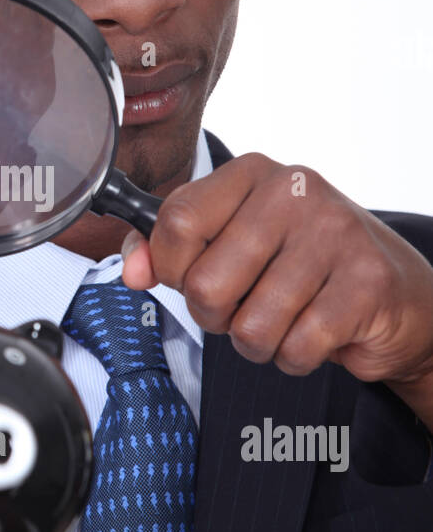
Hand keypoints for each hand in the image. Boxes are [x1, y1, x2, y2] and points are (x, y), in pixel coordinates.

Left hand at [120, 153, 432, 408]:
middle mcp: (294, 192)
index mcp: (253, 175)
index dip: (173, 268)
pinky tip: (317, 332)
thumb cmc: (306, 267)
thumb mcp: (235, 244)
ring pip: (250, 326)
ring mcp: (334, 234)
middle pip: (205, 283)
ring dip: (260, 342)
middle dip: (217, 316)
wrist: (397, 295)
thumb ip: (173, 252)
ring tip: (286, 319)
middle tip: (248, 305)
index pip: (176, 221)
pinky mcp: (365, 283)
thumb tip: (133, 270)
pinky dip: (296, 357)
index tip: (192, 276)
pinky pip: (295, 348)